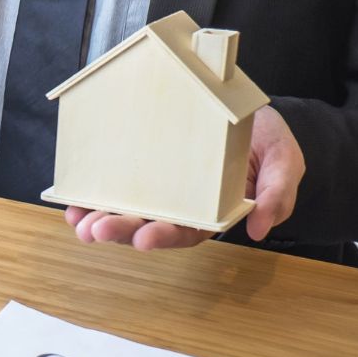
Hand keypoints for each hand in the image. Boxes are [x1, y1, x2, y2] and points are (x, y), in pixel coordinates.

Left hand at [65, 105, 304, 249]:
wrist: (254, 116)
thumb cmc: (269, 145)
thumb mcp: (285, 165)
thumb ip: (276, 196)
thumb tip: (261, 229)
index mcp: (212, 212)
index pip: (186, 232)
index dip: (164, 236)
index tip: (144, 239)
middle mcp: (181, 207)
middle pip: (147, 225)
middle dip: (120, 231)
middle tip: (95, 231)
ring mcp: (160, 189)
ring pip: (126, 210)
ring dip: (98, 218)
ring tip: (77, 221)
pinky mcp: (145, 168)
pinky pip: (116, 185)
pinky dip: (93, 194)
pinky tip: (72, 201)